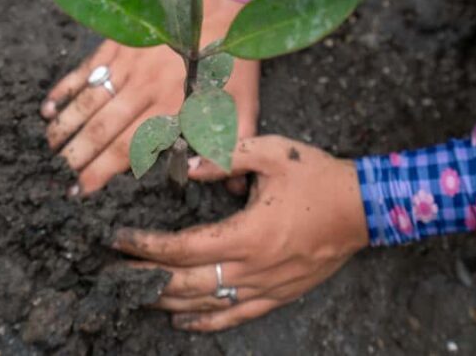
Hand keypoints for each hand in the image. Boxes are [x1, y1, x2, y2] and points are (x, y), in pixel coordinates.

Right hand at [41, 0, 259, 194]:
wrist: (224, 4)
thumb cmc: (233, 62)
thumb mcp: (244, 107)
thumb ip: (234, 147)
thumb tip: (228, 189)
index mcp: (174, 108)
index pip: (129, 147)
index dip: (102, 170)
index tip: (82, 189)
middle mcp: (146, 90)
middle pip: (102, 129)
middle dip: (77, 156)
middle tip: (58, 177)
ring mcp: (129, 65)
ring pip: (88, 102)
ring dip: (65, 127)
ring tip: (48, 149)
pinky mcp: (119, 45)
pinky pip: (85, 70)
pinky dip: (64, 89)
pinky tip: (47, 107)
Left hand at [110, 136, 368, 331]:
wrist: (363, 208)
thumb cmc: (318, 177)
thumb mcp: (274, 152)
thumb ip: (227, 156)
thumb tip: (188, 165)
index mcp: (248, 234)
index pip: (182, 247)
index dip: (146, 246)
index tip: (118, 238)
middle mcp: (253, 268)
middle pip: (186, 283)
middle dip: (144, 279)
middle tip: (112, 274)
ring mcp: (267, 286)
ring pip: (207, 303)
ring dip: (167, 302)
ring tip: (136, 295)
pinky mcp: (279, 294)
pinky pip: (237, 315)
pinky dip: (207, 321)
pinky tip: (183, 322)